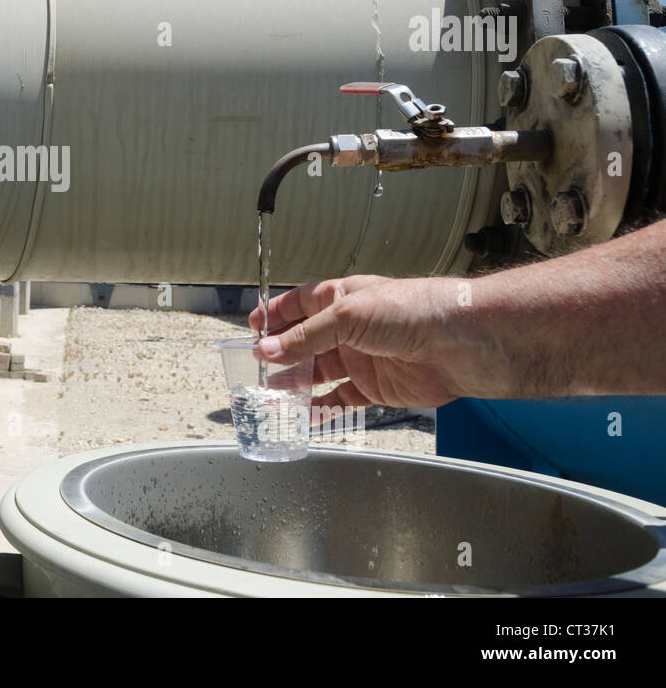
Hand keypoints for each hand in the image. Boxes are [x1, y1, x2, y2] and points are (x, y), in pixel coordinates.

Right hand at [249, 275, 471, 409]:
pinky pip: (342, 400)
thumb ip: (305, 337)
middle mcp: (351, 328)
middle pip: (306, 341)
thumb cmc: (412, 311)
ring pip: (320, 372)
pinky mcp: (376, 388)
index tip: (252, 327)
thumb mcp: (348, 315)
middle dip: (280, 352)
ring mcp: (363, 358)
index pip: (300, 303)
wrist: (462, 344)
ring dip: (296, 382)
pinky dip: (322, 408)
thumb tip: (266, 350)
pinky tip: (304, 415)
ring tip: (271, 393)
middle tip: (255, 365)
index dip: (276, 314)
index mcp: (343, 298)